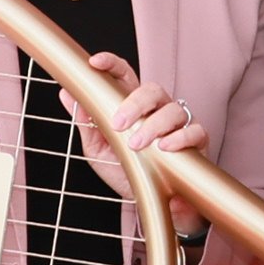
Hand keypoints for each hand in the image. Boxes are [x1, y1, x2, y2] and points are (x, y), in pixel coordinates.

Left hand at [65, 53, 199, 197]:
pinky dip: (179, 138)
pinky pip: (194, 131)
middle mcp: (158, 109)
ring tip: (137, 145)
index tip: (95, 63)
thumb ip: (87, 122)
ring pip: (173, 109)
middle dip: (134, 103)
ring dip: (152, 126)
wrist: (152, 201)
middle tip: (118, 124)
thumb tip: (66, 95)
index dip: (111, 65)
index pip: (125, 76)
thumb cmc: (126, 171)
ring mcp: (179, 123)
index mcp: (134, 106)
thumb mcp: (99, 149)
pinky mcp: (197, 140)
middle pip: (151, 89)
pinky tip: (164, 148)